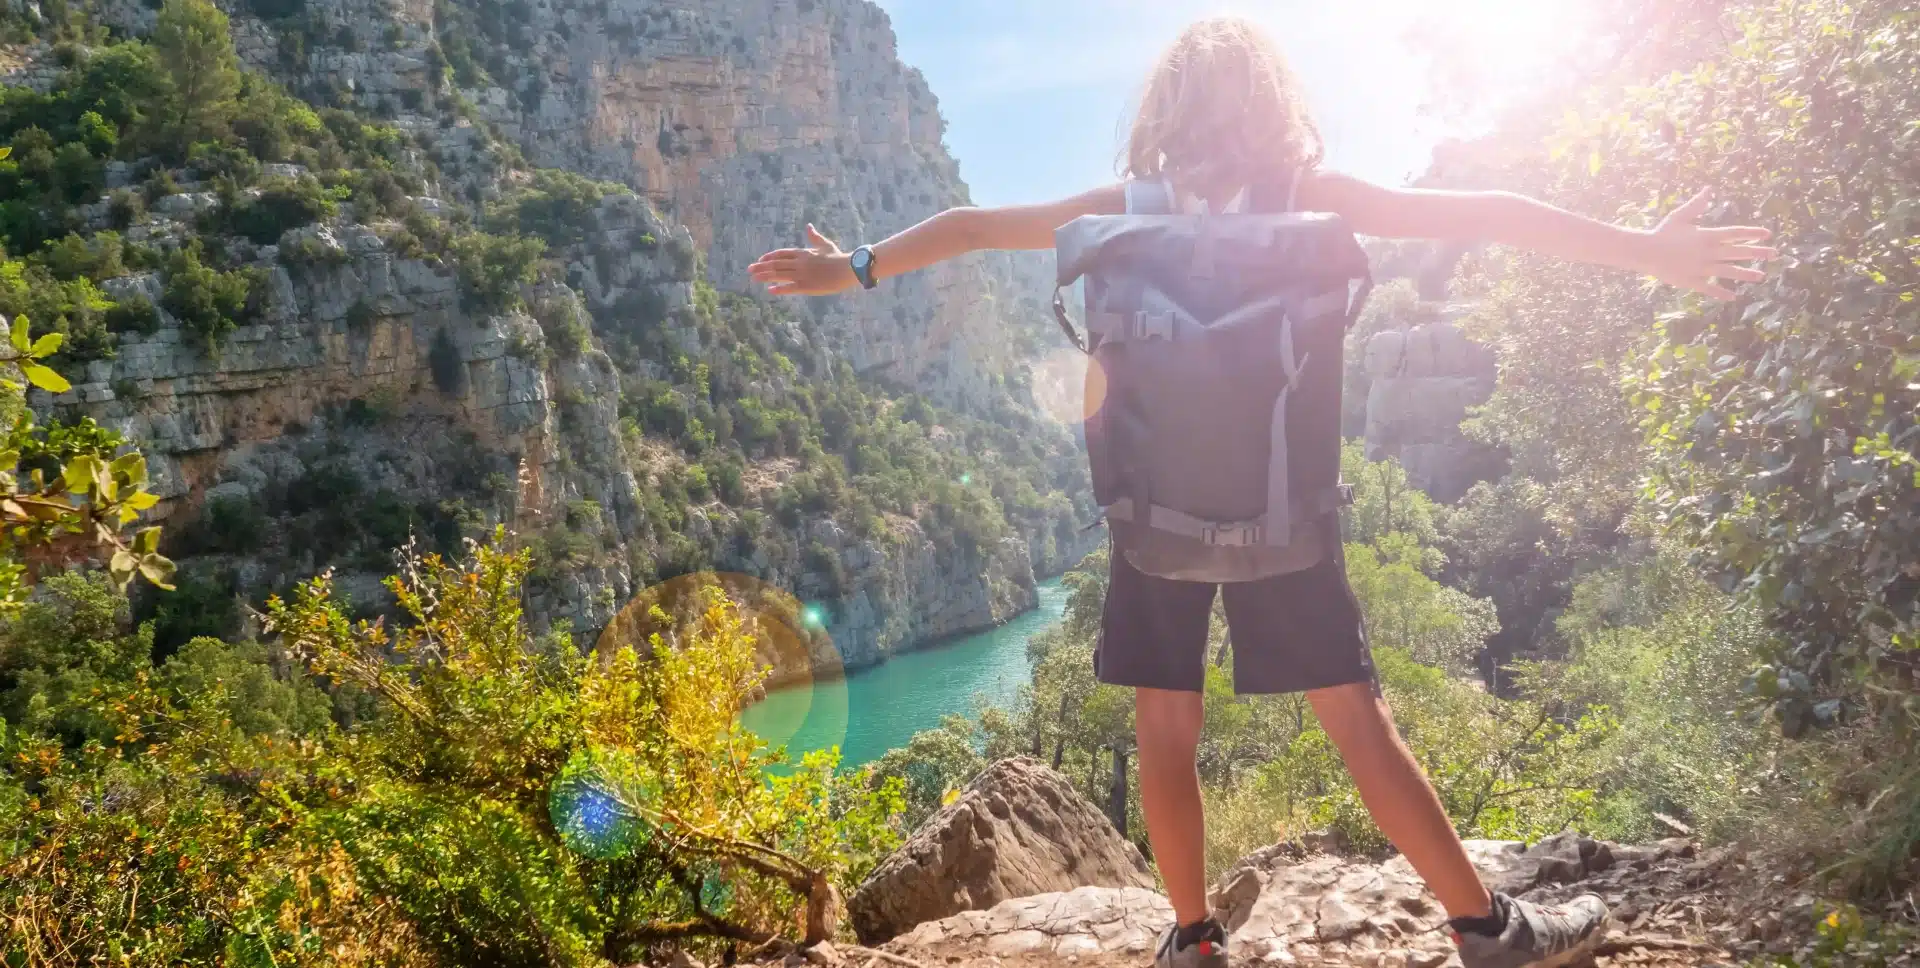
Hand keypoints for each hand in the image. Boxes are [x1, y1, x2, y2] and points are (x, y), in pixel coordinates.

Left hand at [749, 225, 858, 295]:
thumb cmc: (838, 257)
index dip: (769, 257)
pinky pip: (790, 287)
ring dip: (765, 276)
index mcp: (803, 253)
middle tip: (749, 270)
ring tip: (753, 279)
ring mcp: (802, 274)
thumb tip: (808, 226)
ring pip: (779, 275)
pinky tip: (770, 290)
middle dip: (761, 267)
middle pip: (776, 264)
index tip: (759, 260)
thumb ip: (814, 236)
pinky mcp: (807, 286)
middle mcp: (800, 263)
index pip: (781, 253)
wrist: (849, 268)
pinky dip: (779, 288)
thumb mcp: (825, 244)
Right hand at [1642, 188, 1777, 299]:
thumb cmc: (1662, 232)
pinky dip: (1721, 293)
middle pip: (1738, 252)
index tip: (1767, 234)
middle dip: (1758, 253)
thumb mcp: (1680, 216)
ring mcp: (1701, 268)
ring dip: (1746, 274)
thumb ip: (1697, 205)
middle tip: (1775, 254)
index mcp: (1707, 235)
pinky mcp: (1692, 281)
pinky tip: (1733, 297)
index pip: (1736, 233)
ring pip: (1729, 271)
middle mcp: (1708, 252)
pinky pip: (1710, 288)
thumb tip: (1709, 190)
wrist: (1645, 251)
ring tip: (1761, 276)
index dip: (1752, 233)